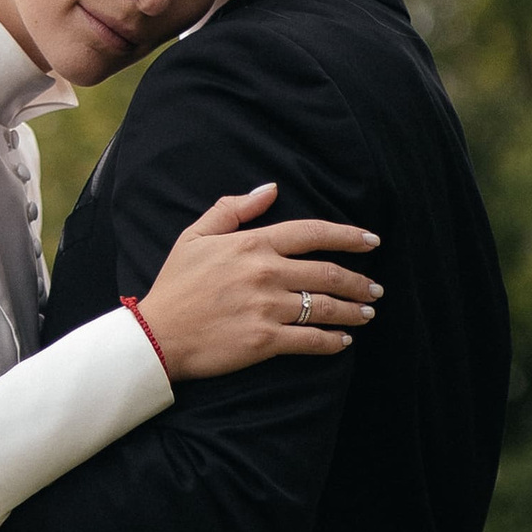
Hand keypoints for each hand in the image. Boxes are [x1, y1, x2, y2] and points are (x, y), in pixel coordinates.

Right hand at [130, 184, 381, 380]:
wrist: (156, 336)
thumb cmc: (175, 285)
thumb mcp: (195, 236)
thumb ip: (233, 209)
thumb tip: (271, 190)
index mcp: (252, 244)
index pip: (313, 233)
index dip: (348, 235)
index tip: (371, 241)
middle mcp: (265, 273)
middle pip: (328, 273)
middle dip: (360, 282)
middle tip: (375, 289)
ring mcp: (267, 308)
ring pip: (326, 308)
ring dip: (354, 311)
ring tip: (368, 313)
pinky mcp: (264, 341)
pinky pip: (310, 340)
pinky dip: (333, 342)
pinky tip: (344, 342)